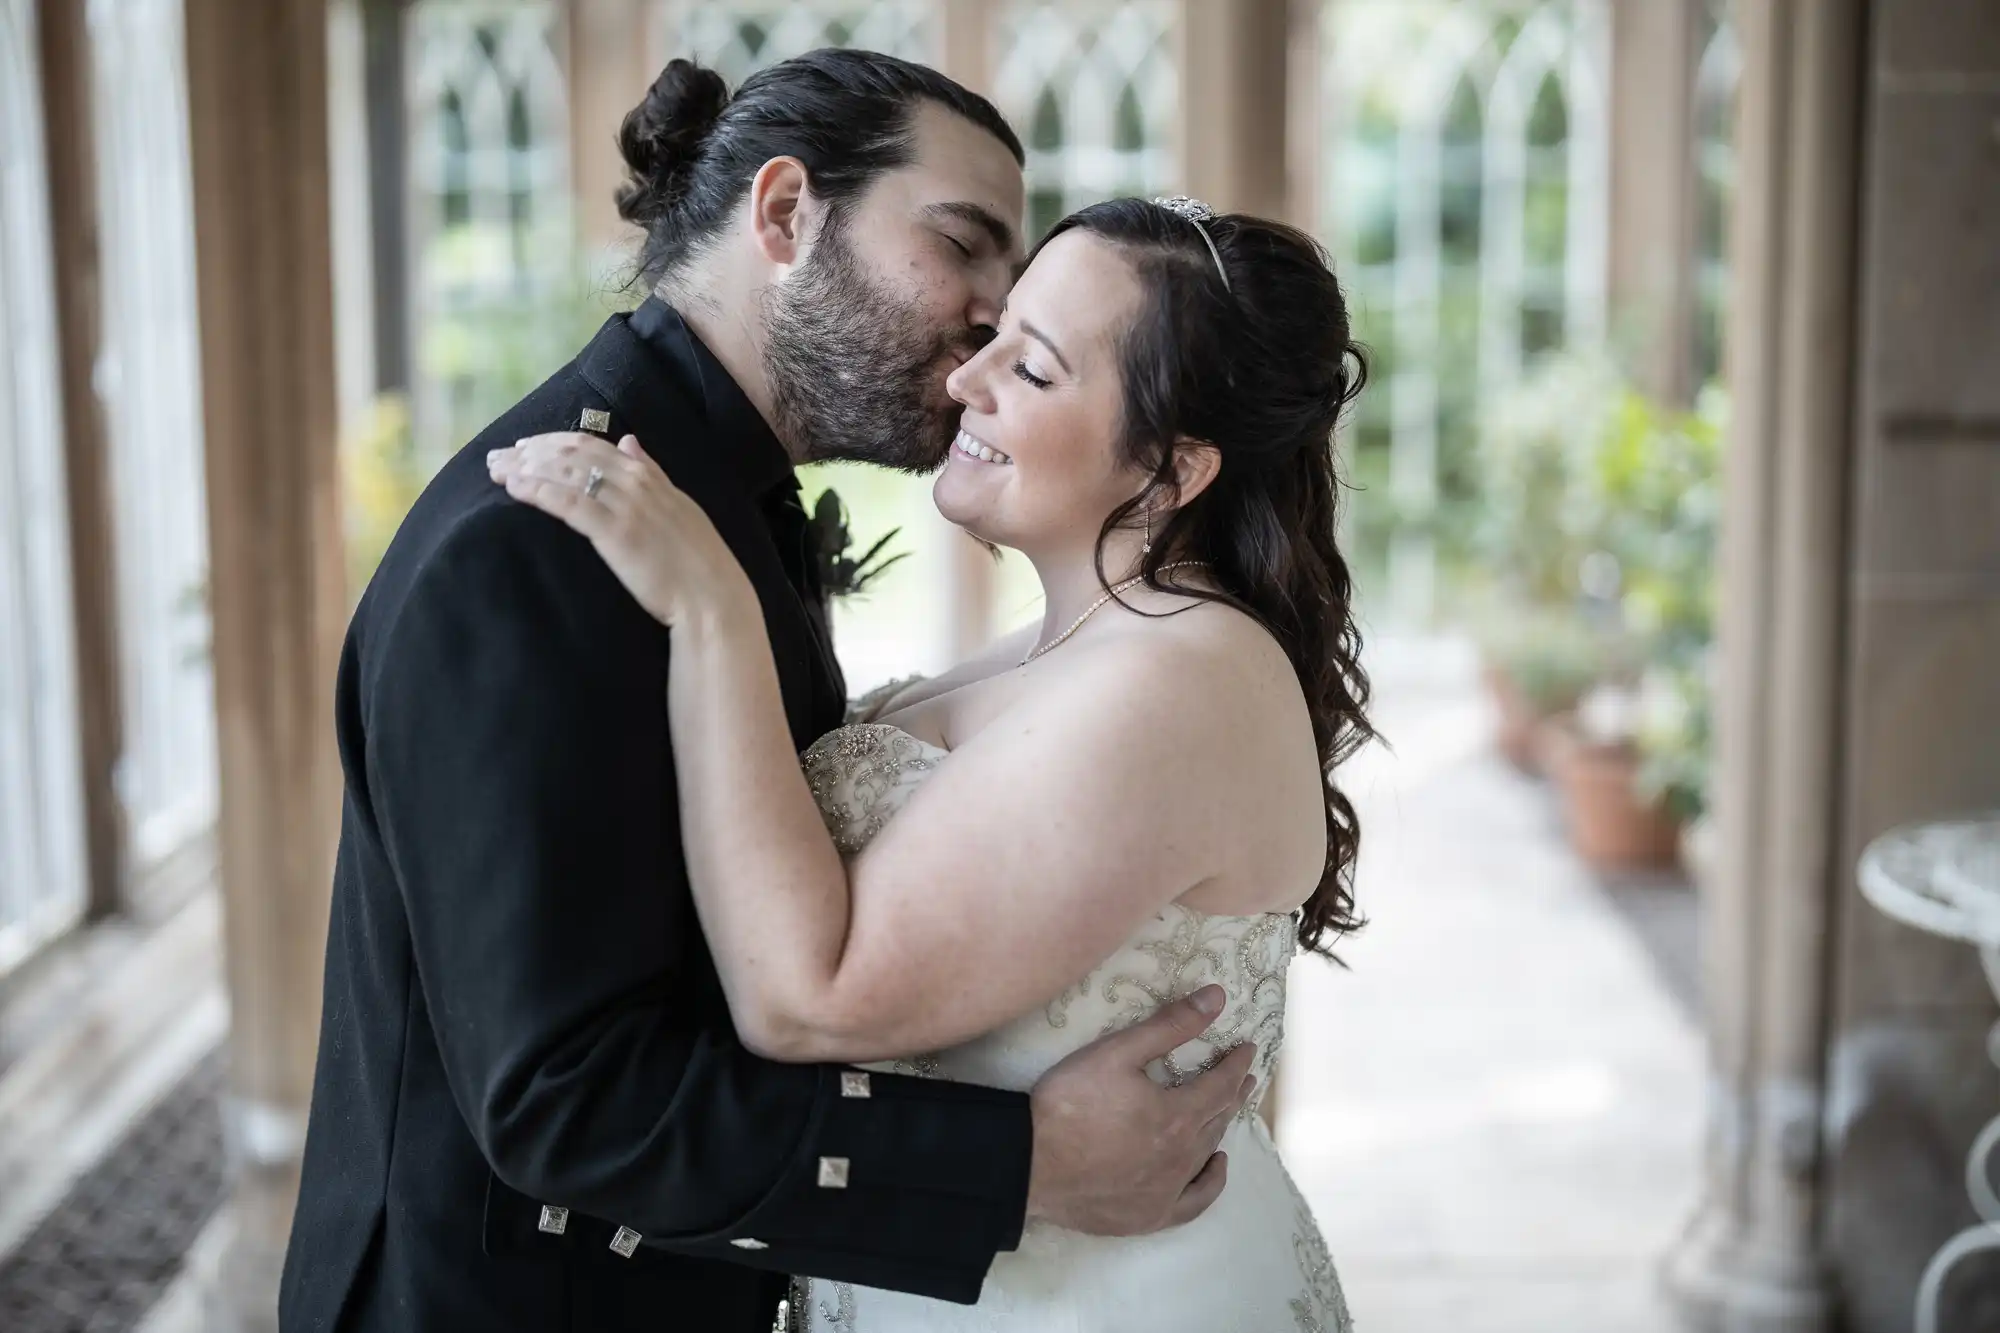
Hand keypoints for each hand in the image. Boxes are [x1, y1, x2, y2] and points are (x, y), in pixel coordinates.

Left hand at [488, 432, 750, 628]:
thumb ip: (651, 472)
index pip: (593, 444)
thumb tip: (629, 441)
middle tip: (497, 456)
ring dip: (525, 468)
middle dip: (530, 451)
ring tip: (496, 471)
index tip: (524, 446)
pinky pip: (569, 503)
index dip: (553, 441)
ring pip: (566, 473)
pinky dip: (538, 491)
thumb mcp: (677, 506)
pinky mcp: (615, 533)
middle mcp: (636, 483)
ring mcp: (626, 506)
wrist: (712, 598)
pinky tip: (515, 489)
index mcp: (649, 476)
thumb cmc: (695, 562)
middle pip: (572, 453)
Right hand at [1024, 984, 1256, 1235]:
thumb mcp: (1118, 1052)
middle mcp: (1182, 1158)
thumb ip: (1170, 1025)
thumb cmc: (1070, 1102)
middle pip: (1218, 1119)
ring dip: (1221, 1128)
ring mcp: (1166, 1192)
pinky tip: (1215, 1167)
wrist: (1029, 1163)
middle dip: (1233, 1093)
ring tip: (1228, 1111)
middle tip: (1245, 1076)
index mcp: (1178, 1116)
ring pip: (1207, 1154)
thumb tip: (1218, 997)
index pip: (1221, 1085)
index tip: (1248, 1048)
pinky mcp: (1147, 1216)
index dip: (1236, 1063)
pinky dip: (1211, 1183)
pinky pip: (1194, 1202)